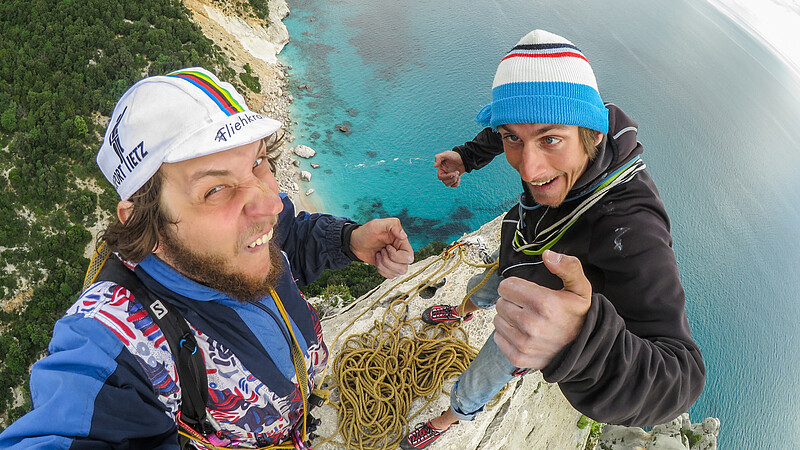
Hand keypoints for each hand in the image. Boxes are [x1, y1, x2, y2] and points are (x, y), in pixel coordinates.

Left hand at [349, 218, 413, 278]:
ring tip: (378, 256)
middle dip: (389, 262)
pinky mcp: (388, 266)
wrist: (355, 242)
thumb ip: (393, 225)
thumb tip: (404, 236)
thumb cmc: (366, 232)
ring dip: (384, 266)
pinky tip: (378, 261)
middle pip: (404, 267)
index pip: (409, 256)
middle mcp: (400, 251)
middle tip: (381, 252)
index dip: (396, 255)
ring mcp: (394, 260)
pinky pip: (391, 276)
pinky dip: (382, 271)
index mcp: (401, 241)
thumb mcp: (378, 224)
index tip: (387, 247)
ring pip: (398, 273)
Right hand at [434, 150, 465, 186]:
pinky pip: (453, 185)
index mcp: (440, 168)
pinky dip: (456, 183)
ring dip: (454, 181)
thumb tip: (435, 166)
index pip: (440, 177)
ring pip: (448, 184)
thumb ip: (438, 157)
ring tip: (458, 174)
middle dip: (452, 179)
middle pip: (444, 182)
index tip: (454, 173)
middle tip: (457, 172)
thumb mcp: (446, 154)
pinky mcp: (453, 178)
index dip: (447, 177)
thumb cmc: (455, 155)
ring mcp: (448, 176)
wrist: (464, 158)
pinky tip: (459, 178)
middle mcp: (444, 173)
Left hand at [493, 250, 591, 368]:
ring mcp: (524, 342)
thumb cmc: (578, 316)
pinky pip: (497, 338)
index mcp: (543, 303)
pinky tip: (523, 335)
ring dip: (508, 319)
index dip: (516, 287)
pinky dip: (507, 336)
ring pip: (497, 320)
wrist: (584, 350)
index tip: (528, 293)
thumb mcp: (580, 288)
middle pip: (500, 302)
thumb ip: (567, 267)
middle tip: (529, 308)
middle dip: (512, 303)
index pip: (506, 286)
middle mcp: (530, 323)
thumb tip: (547, 254)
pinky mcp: (518, 356)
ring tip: (527, 321)